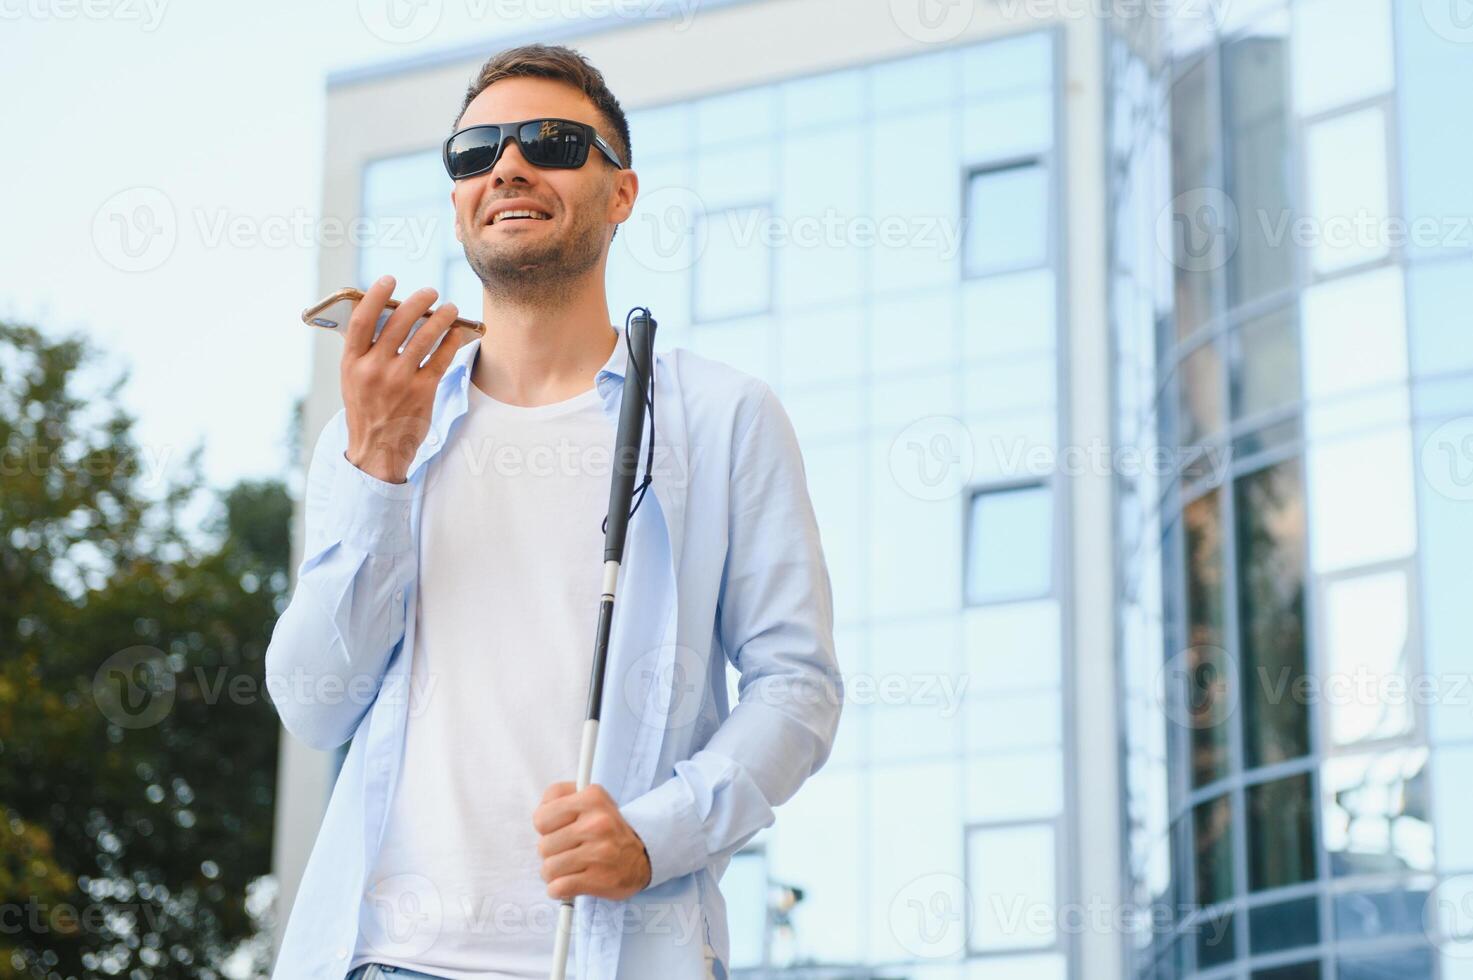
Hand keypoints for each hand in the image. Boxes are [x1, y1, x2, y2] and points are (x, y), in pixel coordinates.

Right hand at [340, 275, 470, 483]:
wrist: (377, 451)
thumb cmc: (368, 410)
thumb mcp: (354, 380)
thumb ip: (367, 352)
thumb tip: (392, 317)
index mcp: (351, 364)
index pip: (361, 320)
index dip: (375, 296)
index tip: (389, 279)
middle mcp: (373, 370)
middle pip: (398, 323)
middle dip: (417, 302)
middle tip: (430, 292)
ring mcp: (398, 381)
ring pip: (424, 338)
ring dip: (441, 318)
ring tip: (450, 308)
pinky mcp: (422, 392)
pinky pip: (441, 358)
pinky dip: (451, 342)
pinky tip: (456, 333)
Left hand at [533, 782, 651, 900]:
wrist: (642, 857)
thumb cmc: (606, 829)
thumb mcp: (590, 800)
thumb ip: (559, 797)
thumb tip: (539, 816)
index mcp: (592, 798)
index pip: (541, 817)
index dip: (546, 828)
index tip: (559, 830)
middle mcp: (597, 823)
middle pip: (543, 846)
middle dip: (552, 853)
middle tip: (569, 851)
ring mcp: (599, 852)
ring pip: (548, 869)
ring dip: (555, 873)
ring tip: (570, 868)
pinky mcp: (599, 879)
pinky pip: (558, 887)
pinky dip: (559, 890)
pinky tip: (570, 883)